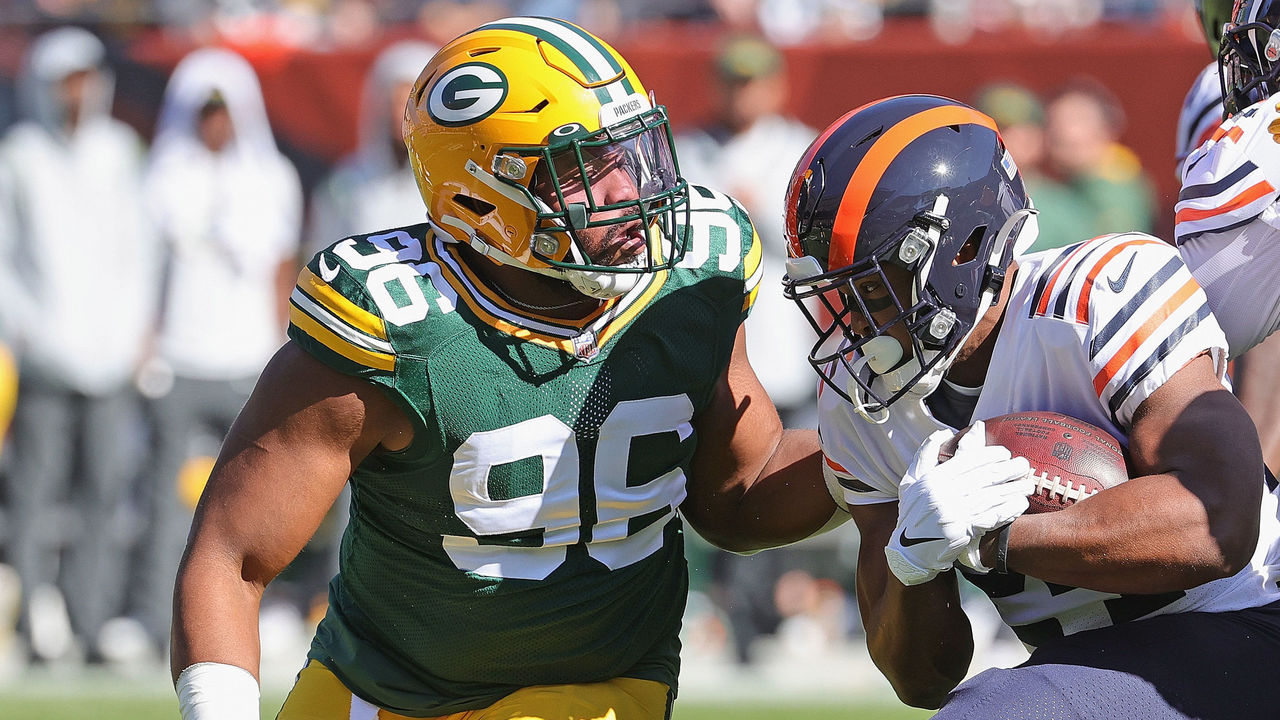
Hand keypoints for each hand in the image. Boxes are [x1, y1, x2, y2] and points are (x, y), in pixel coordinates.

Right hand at [884, 421, 1033, 585]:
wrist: (910, 550)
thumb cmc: (913, 512)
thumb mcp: (911, 481)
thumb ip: (925, 454)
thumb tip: (943, 432)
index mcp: (933, 479)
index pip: (967, 461)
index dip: (989, 455)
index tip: (1005, 453)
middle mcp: (944, 494)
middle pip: (984, 477)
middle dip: (1008, 469)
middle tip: (1024, 465)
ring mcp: (955, 513)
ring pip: (991, 496)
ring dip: (1013, 489)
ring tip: (1028, 483)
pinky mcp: (964, 531)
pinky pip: (991, 517)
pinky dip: (1008, 510)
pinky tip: (1020, 504)